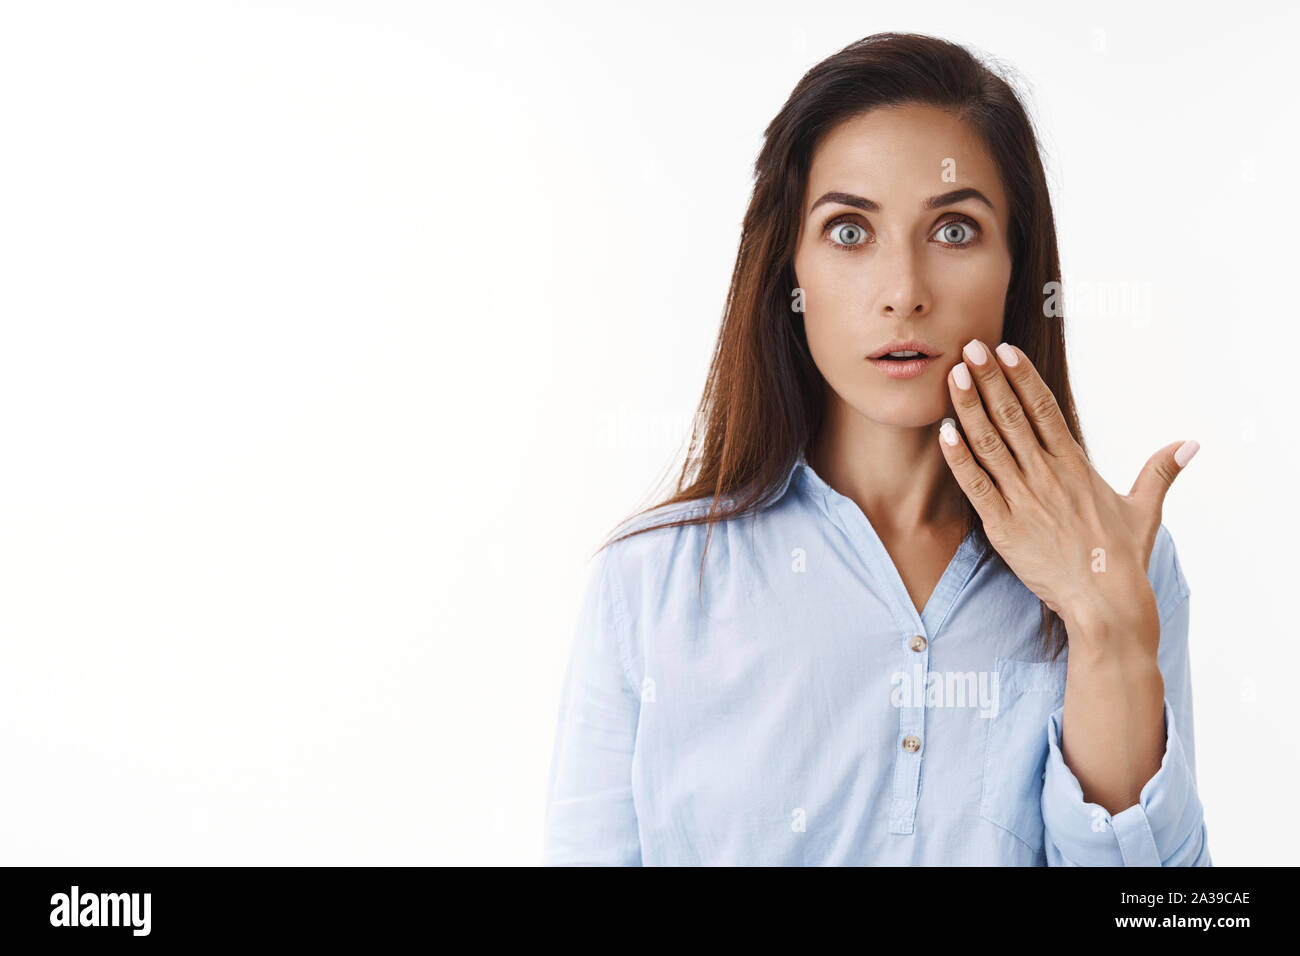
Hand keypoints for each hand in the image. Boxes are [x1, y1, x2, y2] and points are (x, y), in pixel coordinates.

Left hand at [937, 338, 1198, 646]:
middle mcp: (1047, 476)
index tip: (1005, 351)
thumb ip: (1160, 471)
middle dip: (990, 380)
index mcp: (1075, 467)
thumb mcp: (1144, 509)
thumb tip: (1191, 443)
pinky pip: (976, 486)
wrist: (1105, 602)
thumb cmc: (1123, 558)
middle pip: (1013, 418)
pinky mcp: (1003, 527)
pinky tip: (945, 431)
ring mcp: (1023, 500)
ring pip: (990, 445)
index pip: (1045, 410)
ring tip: (953, 376)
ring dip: (970, 408)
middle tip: (969, 347)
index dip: (1023, 378)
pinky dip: (959, 458)